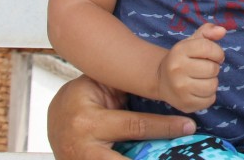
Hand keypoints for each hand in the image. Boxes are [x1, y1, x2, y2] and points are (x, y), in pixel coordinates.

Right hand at [48, 75, 196, 159]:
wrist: (55, 117)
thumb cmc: (83, 98)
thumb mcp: (101, 89)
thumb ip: (127, 94)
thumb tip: (167, 96)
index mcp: (88, 121)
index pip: (135, 126)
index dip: (165, 127)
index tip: (188, 126)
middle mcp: (84, 148)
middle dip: (154, 158)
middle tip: (182, 155)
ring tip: (170, 157)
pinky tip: (149, 156)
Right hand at [157, 22, 225, 112]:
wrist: (162, 79)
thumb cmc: (183, 58)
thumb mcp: (192, 41)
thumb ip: (208, 31)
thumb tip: (222, 30)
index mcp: (179, 51)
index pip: (209, 48)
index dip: (217, 52)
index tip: (213, 55)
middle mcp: (176, 70)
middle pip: (212, 69)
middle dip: (213, 68)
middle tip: (205, 68)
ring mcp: (179, 89)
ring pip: (212, 86)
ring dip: (212, 82)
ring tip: (203, 78)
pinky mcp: (184, 104)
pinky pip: (209, 100)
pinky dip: (209, 95)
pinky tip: (199, 90)